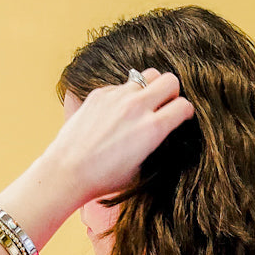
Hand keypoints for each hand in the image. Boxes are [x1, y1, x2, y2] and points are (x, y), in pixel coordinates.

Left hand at [47, 68, 195, 205]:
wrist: (69, 170)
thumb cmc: (104, 178)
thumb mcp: (140, 169)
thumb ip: (154, 143)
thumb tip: (161, 131)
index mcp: (152, 129)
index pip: (184, 106)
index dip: (185, 112)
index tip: (180, 118)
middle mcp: (137, 107)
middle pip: (169, 80)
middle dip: (172, 92)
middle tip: (165, 105)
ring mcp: (118, 96)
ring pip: (146, 76)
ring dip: (149, 88)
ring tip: (141, 105)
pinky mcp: (100, 93)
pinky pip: (121, 85)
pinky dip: (124, 95)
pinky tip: (115, 114)